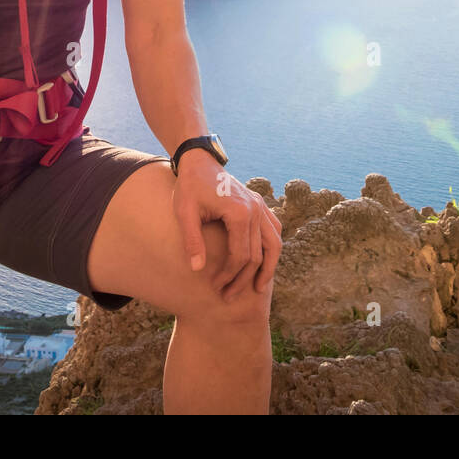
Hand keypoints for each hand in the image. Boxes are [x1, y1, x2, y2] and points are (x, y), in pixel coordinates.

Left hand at [171, 150, 282, 300]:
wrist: (199, 162)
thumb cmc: (189, 186)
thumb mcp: (184, 212)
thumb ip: (192, 240)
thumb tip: (197, 269)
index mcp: (239, 212)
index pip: (240, 255)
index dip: (229, 275)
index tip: (216, 287)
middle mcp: (255, 209)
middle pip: (258, 254)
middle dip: (244, 279)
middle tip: (229, 295)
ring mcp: (260, 206)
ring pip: (274, 244)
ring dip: (267, 268)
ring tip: (258, 288)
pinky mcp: (259, 204)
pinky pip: (274, 230)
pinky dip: (272, 248)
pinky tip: (265, 262)